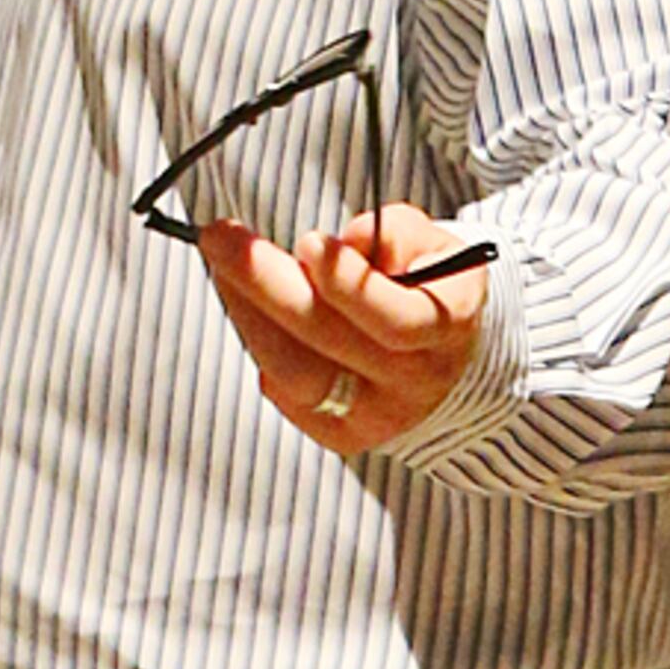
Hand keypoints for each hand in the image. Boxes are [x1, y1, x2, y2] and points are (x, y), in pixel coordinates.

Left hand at [194, 204, 489, 457]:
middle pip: (329, 342)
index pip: (397, 321)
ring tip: (224, 266)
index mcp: (448, 328)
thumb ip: (394, 234)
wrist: (447, 358)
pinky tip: (249, 307)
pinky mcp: (341, 434)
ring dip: (248, 314)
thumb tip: (346, 243)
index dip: (348, 285)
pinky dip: (261, 345)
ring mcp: (376, 417)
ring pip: (295, 374)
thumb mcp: (432, 242)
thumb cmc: (430, 285)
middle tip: (221, 239)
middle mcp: (414, 383)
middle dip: (266, 284)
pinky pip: (285, 393)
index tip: (308, 242)